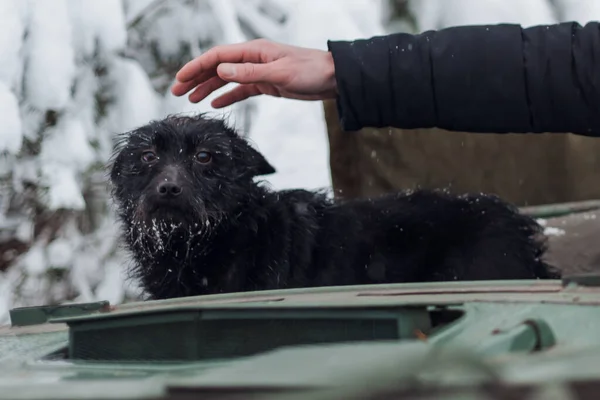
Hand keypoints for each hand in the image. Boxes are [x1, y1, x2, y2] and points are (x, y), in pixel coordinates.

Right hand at [171, 39, 337, 107]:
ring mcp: (258, 71)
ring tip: (190, 100)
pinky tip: (215, 104)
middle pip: (217, 68)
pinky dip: (227, 97)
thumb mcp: (278, 73)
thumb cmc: (309, 71)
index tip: (179, 79)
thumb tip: (220, 71)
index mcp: (253, 51)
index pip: (217, 57)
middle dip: (196, 79)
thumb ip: (248, 73)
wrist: (331, 79)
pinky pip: (241, 90)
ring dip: (208, 88)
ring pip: (226, 80)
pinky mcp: (266, 84)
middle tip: (177, 92)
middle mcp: (252, 59)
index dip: (196, 67)